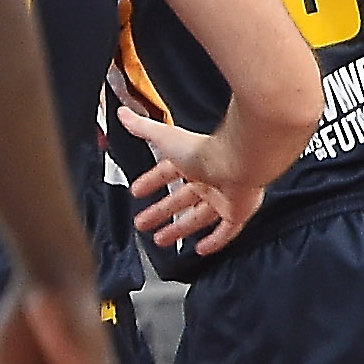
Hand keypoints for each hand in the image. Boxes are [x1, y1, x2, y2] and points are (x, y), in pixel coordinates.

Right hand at [120, 105, 264, 255]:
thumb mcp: (166, 138)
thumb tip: (124, 114)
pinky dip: (212, 242)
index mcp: (190, 162)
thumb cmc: (205, 150)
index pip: (166, 174)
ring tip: (160, 240)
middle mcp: (206, 181)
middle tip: (142, 222)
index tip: (137, 191)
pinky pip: (224, 232)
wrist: (239, 161)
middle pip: (179, 200)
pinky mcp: (236, 212)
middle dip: (159, 212)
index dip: (151, 182)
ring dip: (178, 229)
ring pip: (197, 218)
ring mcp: (222, 198)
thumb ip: (144, 128)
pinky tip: (200, 249)